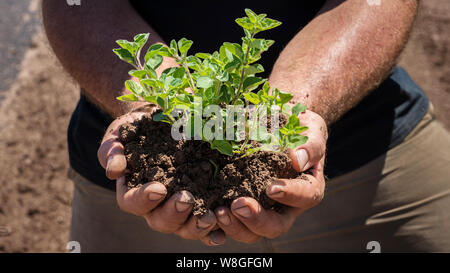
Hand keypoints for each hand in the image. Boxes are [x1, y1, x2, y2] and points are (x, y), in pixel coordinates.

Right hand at [97, 106, 225, 245]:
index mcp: (132, 191)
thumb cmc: (137, 128)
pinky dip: (214, 231)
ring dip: (197, 225)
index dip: (144, 199)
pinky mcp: (201, 203)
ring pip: (185, 227)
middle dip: (174, 213)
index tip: (159, 188)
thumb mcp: (120, 133)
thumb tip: (114, 171)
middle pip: (161, 221)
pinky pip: (206, 225)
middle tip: (187, 198)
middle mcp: (156, 206)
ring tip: (210, 216)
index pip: (132, 202)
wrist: (163, 118)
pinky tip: (224, 230)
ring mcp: (180, 207)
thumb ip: (112, 150)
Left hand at [214, 110, 326, 242]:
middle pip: (275, 226)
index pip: (305, 196)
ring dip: (234, 226)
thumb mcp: (311, 130)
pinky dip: (219, 224)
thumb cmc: (300, 128)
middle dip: (256, 220)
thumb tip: (297, 160)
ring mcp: (262, 209)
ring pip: (251, 231)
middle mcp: (286, 206)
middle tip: (238, 205)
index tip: (272, 188)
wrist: (278, 124)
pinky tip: (207, 214)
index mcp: (307, 188)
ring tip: (219, 211)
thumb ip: (309, 145)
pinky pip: (231, 223)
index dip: (290, 195)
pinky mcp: (241, 207)